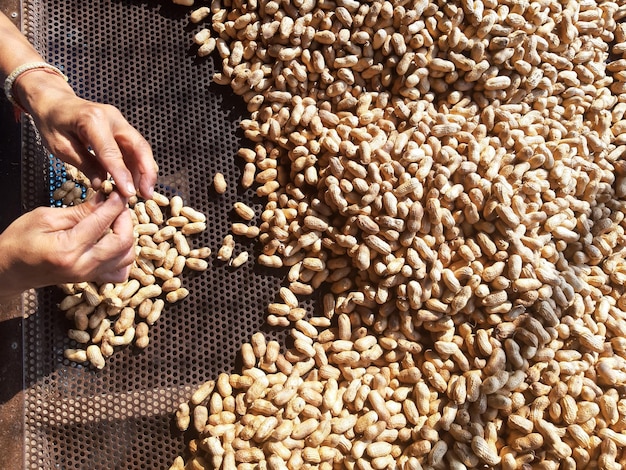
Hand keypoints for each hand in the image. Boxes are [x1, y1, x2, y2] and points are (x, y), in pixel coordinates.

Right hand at [0, 191, 135, 299]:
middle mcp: (83, 265)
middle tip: (119, 205)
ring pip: (126, 257)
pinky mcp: (91, 279)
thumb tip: (105, 199)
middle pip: (123, 242)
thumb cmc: (19, 242)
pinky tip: (116, 243)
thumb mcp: (44, 218)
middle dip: (126, 219)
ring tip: (117, 221)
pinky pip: (120, 272)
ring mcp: (89, 275)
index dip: (116, 204)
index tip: (119, 192)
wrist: (7, 270)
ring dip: (128, 236)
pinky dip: (124, 256)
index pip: (102, 222)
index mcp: (68, 248)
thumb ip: (78, 211)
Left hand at [16, 73, 157, 198]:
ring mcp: (120, 122)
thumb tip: (102, 184)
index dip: (122, 174)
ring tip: (143, 192)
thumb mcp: (60, 146)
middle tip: (147, 194)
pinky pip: (134, 148)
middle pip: (138, 146)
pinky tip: (135, 181)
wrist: (53, 100)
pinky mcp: (122, 127)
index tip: (129, 194)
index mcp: (93, 120)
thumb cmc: (51, 122)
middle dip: (146, 172)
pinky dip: (137, 165)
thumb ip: (84, 164)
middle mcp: (113, 118)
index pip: (112, 152)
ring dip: (144, 171)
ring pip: (140, 148)